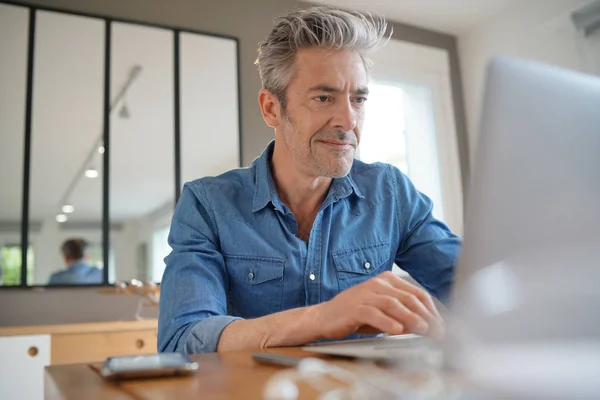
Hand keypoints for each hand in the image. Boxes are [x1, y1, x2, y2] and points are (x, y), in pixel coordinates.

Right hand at [313, 271, 443, 339]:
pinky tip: (397, 330)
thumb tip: (426, 326)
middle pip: (408, 298)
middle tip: (438, 331)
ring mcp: (365, 293)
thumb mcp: (383, 313)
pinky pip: (374, 313)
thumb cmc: (356, 315)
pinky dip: (388, 322)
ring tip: (423, 329)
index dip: (431, 310)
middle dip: (426, 316)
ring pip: (393, 304)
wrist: (325, 317)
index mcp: (387, 280)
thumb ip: (403, 316)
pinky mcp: (354, 306)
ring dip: (411, 318)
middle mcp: (378, 283)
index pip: (416, 293)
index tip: (441, 325)